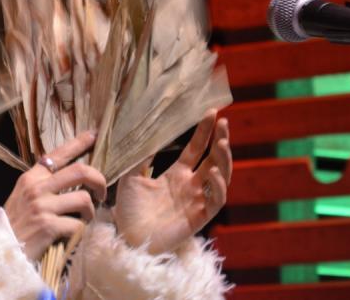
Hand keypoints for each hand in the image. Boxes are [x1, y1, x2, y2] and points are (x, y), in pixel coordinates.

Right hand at [4, 131, 106, 260]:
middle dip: (99, 180)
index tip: (93, 135)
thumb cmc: (16, 224)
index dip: (78, 143)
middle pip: (80, 171)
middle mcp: (36, 188)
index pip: (58, 155)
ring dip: (90, 211)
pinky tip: (74, 235)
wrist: (1, 250)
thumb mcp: (23, 196)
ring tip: (85, 218)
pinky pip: (77, 224)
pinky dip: (80, 230)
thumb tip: (73, 178)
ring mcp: (42, 206)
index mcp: (31, 178)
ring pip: (83, 199)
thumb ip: (43, 185)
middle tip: (101, 192)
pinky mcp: (48, 226)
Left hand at [113, 109, 231, 254]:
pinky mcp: (198, 218)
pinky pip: (215, 202)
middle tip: (223, 123)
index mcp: (177, 175)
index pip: (196, 149)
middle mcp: (190, 186)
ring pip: (220, 179)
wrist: (125, 237)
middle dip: (221, 142)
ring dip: (224, 162)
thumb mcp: (131, 176)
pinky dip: (217, 187)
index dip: (204, 132)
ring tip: (222, 144)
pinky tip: (212, 173)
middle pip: (213, 160)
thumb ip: (141, 156)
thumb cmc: (128, 209)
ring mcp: (196, 202)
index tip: (211, 113)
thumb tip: (148, 129)